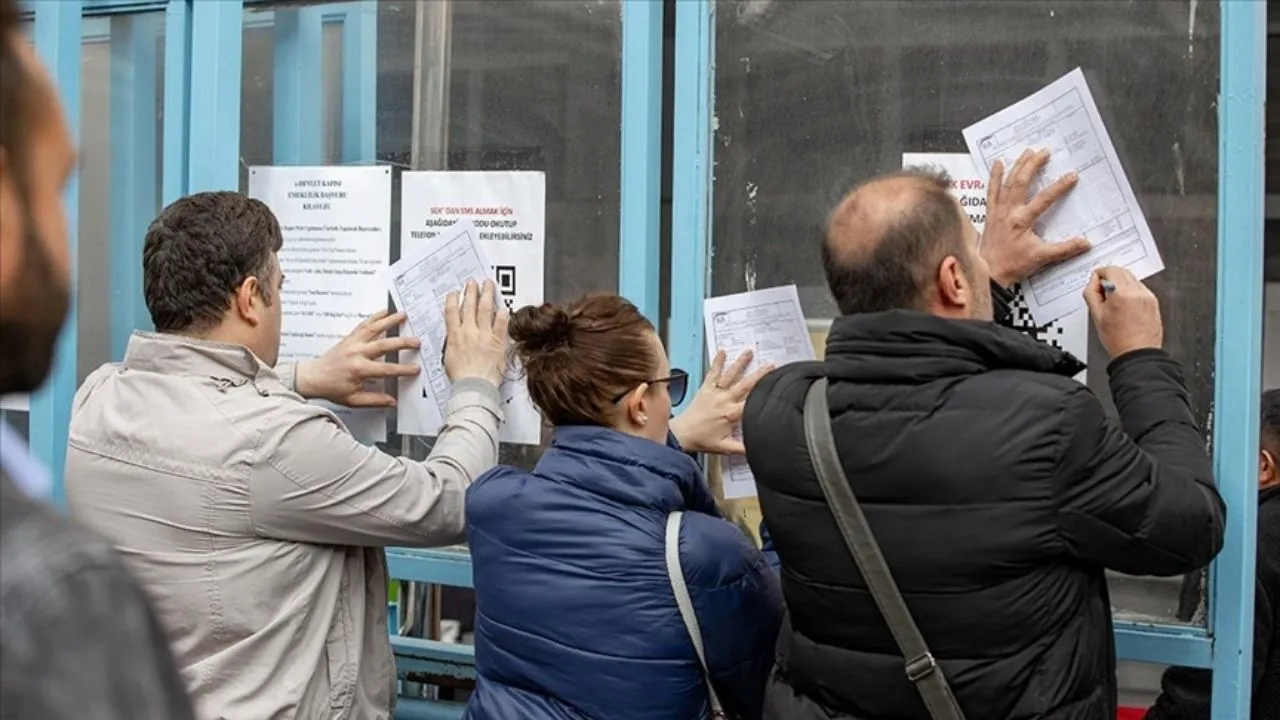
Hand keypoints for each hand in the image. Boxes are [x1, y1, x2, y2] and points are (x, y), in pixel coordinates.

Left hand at [296, 310, 420, 407]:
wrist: (313, 377)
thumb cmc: (332, 388)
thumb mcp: (353, 400)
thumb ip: (375, 400)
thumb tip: (392, 402)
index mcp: (359, 370)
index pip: (387, 369)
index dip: (403, 369)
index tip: (415, 369)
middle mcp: (356, 353)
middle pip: (384, 345)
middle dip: (402, 342)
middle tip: (416, 341)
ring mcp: (353, 343)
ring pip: (374, 329)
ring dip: (389, 321)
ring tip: (403, 315)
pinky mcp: (349, 338)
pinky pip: (364, 324)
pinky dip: (375, 317)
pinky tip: (384, 311)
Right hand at [443, 279, 508, 386]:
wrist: (474, 386)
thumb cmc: (462, 378)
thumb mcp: (449, 358)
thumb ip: (453, 344)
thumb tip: (456, 337)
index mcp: (455, 336)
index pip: (452, 311)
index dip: (454, 299)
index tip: (456, 293)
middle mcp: (469, 332)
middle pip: (469, 305)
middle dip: (471, 291)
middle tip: (473, 283)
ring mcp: (484, 335)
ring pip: (485, 308)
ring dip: (487, 294)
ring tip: (488, 285)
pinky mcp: (498, 340)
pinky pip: (502, 322)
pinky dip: (502, 313)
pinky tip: (503, 307)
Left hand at [670, 350, 773, 454]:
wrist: (682, 434)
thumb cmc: (701, 440)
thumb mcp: (726, 447)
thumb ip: (743, 448)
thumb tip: (757, 449)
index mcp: (732, 414)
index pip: (753, 402)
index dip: (765, 394)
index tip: (776, 386)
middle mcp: (725, 400)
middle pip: (746, 384)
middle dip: (759, 374)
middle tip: (770, 365)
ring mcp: (715, 393)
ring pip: (731, 375)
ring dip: (740, 363)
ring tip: (748, 352)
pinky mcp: (706, 389)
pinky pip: (712, 373)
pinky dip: (717, 362)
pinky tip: (721, 352)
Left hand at [983, 149, 1091, 286]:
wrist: (989, 274)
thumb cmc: (1013, 265)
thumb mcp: (1042, 258)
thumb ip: (1065, 249)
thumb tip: (1086, 243)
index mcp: (1022, 221)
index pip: (1044, 199)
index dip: (1059, 187)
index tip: (1072, 175)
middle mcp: (1009, 212)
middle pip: (1021, 183)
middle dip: (1034, 165)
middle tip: (1045, 152)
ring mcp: (998, 211)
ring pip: (1007, 183)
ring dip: (1018, 166)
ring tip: (1027, 151)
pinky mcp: (991, 214)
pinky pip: (991, 191)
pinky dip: (994, 177)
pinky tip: (997, 163)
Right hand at [1084, 266, 1162, 357]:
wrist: (1137, 353)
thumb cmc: (1119, 339)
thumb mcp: (1096, 315)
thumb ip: (1091, 293)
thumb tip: (1093, 282)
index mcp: (1121, 294)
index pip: (1110, 270)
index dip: (1100, 274)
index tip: (1097, 281)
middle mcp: (1137, 292)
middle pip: (1122, 272)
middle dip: (1111, 278)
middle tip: (1103, 293)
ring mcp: (1147, 297)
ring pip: (1131, 280)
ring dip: (1121, 285)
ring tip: (1115, 304)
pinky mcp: (1153, 302)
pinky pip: (1140, 289)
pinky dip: (1131, 293)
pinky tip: (1126, 308)